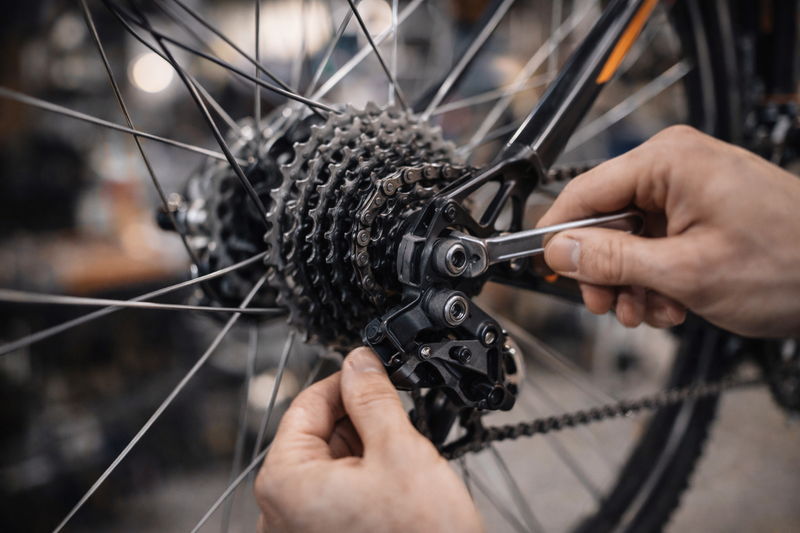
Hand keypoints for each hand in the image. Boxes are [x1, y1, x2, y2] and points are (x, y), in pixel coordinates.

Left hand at [254, 347, 482, 532]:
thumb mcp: (400, 452)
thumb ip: (373, 397)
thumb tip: (359, 361)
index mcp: (284, 482)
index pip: (307, 404)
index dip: (347, 382)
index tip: (376, 373)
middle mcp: (279, 512)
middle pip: (317, 435)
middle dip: (360, 422)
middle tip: (399, 424)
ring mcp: (299, 532)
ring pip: (330, 464)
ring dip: (366, 453)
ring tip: (401, 467)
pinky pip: (335, 495)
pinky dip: (365, 481)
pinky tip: (396, 491)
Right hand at [537, 125, 799, 336]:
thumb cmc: (788, 264)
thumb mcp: (684, 271)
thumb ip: (611, 260)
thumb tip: (558, 250)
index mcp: (666, 161)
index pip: (583, 192)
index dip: (559, 235)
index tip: (548, 269)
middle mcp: (673, 165)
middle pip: (603, 220)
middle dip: (604, 271)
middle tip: (609, 306)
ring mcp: (687, 187)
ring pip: (626, 239)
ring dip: (631, 283)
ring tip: (651, 312)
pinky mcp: (698, 209)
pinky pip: (653, 243)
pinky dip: (654, 278)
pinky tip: (672, 304)